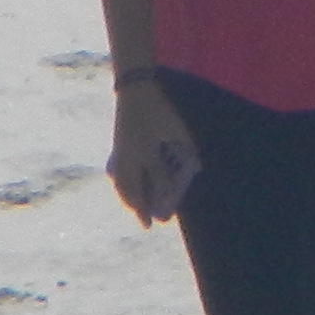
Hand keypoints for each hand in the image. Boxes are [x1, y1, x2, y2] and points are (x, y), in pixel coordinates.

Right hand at [108, 81, 197, 224]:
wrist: (135, 89)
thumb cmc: (160, 109)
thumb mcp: (177, 127)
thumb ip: (186, 147)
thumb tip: (197, 167)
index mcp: (147, 150)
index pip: (156, 180)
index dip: (162, 198)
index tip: (165, 217)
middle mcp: (131, 154)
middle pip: (134, 187)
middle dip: (141, 207)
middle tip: (148, 225)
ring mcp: (121, 151)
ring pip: (122, 181)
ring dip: (129, 198)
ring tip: (136, 211)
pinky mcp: (118, 147)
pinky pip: (117, 172)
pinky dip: (121, 184)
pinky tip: (124, 190)